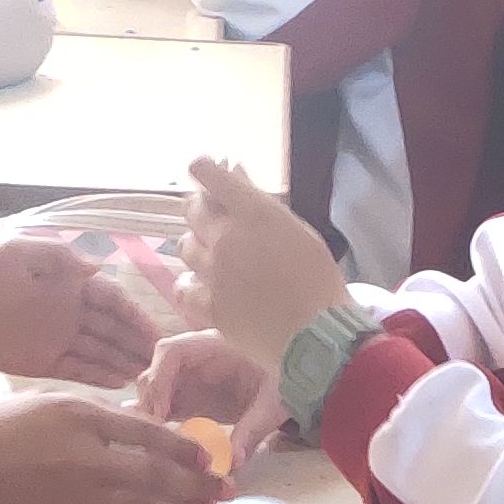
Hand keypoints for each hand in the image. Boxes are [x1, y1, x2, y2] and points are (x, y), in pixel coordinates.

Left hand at [0, 233, 163, 385]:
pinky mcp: (47, 363)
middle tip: (161, 362)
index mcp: (68, 283)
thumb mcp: (21, 253)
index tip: (155, 333)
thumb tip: (98, 266)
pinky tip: (121, 384)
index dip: (135, 316)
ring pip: (100, 352)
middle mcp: (70, 312)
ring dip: (124, 363)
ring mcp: (60, 339)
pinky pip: (80, 370)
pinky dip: (99, 377)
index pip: (112, 300)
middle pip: (113, 329)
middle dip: (137, 344)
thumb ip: (60, 257)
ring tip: (147, 377)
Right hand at [0, 390, 221, 503]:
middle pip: (156, 475)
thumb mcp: (53, 402)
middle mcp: (89, 460)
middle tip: (230, 492)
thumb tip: (140, 422)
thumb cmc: (5, 427)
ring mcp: (79, 498)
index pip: (149, 435)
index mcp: (86, 420)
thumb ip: (99, 414)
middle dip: (197, 486)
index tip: (211, 457)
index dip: (185, 449)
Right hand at [141, 328, 285, 465]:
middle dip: (150, 403)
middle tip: (156, 439)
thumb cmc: (286, 381)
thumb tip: (234, 462)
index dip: (159, 381)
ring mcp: (189, 377)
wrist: (297, 379)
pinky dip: (161, 424)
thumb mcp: (272, 405)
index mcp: (213, 347)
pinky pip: (165, 406)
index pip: (171, 352)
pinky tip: (164, 448)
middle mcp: (195, 358)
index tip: (160, 415)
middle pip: (156, 371)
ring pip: (155, 389)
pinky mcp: (190, 396)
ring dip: (152, 416)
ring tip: (160, 447)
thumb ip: (252, 430)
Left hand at [177, 150, 353, 371]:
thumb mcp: (299, 231)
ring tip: (205, 254)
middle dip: (197, 208)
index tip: (202, 169)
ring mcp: (215, 274)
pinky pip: (184, 289)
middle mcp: (227, 238)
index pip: (212, 177)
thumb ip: (263, 206)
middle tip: (204, 215)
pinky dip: (188, 284)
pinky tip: (195, 286)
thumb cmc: (318, 280)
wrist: (317, 334)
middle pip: (193, 211)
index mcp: (253, 213)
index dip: (203, 169)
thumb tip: (238, 177)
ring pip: (186, 248)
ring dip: (194, 245)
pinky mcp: (211, 307)